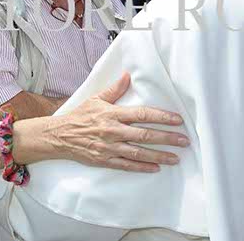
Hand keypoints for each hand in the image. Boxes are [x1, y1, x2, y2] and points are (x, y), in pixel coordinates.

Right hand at [49, 72, 187, 171]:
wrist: (60, 135)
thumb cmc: (79, 116)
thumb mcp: (96, 99)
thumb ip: (114, 90)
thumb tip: (127, 76)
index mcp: (112, 114)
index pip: (142, 114)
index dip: (161, 117)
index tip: (177, 120)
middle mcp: (113, 131)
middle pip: (145, 135)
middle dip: (167, 138)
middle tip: (184, 141)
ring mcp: (109, 148)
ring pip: (139, 153)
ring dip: (159, 156)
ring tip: (175, 158)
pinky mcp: (105, 160)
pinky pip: (127, 165)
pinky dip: (142, 167)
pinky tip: (155, 168)